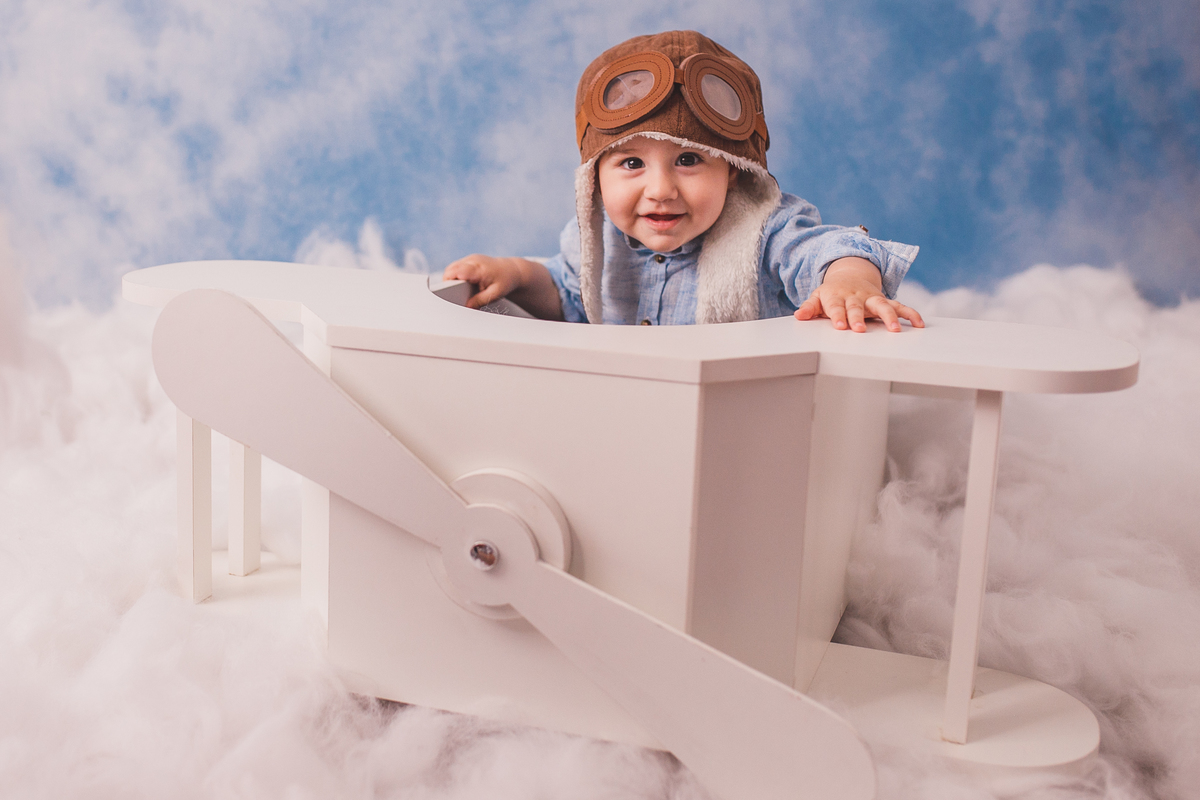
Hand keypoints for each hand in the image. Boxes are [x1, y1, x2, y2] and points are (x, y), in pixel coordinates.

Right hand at [443, 255, 563, 319]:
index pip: (458, 271)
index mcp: (480, 269)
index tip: (446, 290)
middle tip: (451, 294)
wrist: (513, 270)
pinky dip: (455, 275)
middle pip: (452, 269)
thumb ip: (480, 300)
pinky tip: (460, 284)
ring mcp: (471, 258)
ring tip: (456, 290)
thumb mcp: (495, 294)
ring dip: (451, 278)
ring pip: (452, 267)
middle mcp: (474, 260)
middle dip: (448, 281)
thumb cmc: (505, 281)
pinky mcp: (469, 259)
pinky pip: (456, 267)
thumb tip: (467, 306)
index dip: (449, 280)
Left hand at [794, 257, 923, 331]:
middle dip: (859, 318)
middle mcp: (855, 297)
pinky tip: (919, 324)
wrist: (849, 275)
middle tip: (860, 330)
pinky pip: (900, 306)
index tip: (840, 326)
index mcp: (837, 296)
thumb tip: (799, 315)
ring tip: (895, 329)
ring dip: (889, 316)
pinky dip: (910, 314)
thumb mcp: (817, 297)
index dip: (838, 316)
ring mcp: (871, 298)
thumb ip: (809, 307)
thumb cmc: (831, 293)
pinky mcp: (885, 300)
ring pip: (882, 306)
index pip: (836, 307)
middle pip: (857, 307)